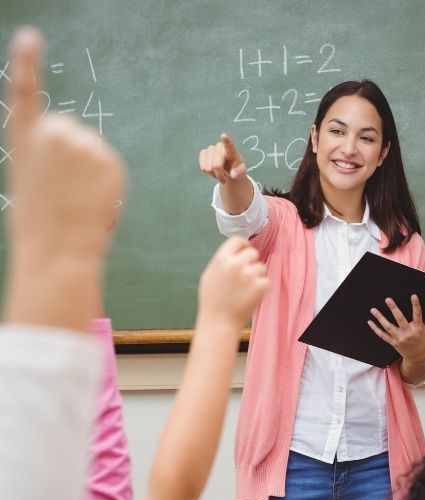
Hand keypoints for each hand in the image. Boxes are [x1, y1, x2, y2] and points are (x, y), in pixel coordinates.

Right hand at [6, 27, 124, 273]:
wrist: (58, 247)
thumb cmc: (42, 223)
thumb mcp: (33, 181)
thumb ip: (50, 158)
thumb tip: (76, 156)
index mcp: (24, 138)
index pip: (25, 91)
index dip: (27, 62)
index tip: (30, 37)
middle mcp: (52, 133)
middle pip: (70, 131)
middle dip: (72, 155)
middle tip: (64, 190)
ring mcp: (83, 144)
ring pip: (92, 149)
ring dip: (90, 170)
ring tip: (78, 199)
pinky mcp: (109, 160)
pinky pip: (110, 165)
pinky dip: (107, 181)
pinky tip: (94, 199)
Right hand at [197, 237, 268, 328]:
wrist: (219, 321)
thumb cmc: (212, 300)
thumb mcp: (210, 274)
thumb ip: (223, 261)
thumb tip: (236, 251)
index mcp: (221, 259)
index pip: (238, 240)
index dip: (243, 245)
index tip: (245, 251)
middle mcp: (236, 264)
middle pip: (253, 252)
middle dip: (251, 262)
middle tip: (246, 275)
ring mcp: (249, 275)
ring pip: (261, 267)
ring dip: (257, 276)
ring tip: (246, 289)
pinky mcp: (260, 286)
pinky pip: (267, 280)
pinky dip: (262, 287)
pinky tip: (251, 295)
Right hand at [198, 133, 247, 183]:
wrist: (229, 169)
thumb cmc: (236, 168)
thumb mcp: (241, 171)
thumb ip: (239, 173)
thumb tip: (233, 174)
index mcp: (232, 150)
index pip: (229, 144)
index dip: (226, 140)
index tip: (223, 136)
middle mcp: (220, 147)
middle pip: (216, 165)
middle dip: (220, 175)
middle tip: (225, 178)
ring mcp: (211, 148)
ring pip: (208, 167)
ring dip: (214, 174)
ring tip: (220, 173)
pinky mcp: (203, 153)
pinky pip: (203, 167)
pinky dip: (208, 172)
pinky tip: (213, 170)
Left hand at [367, 295, 424, 362]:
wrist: (418, 357)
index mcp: (419, 329)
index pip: (418, 315)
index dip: (416, 305)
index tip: (413, 296)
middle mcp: (408, 333)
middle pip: (400, 320)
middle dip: (394, 309)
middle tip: (388, 299)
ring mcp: (400, 338)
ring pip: (388, 327)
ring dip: (380, 318)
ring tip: (373, 309)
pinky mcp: (393, 342)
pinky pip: (383, 335)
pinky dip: (376, 329)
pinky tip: (370, 322)